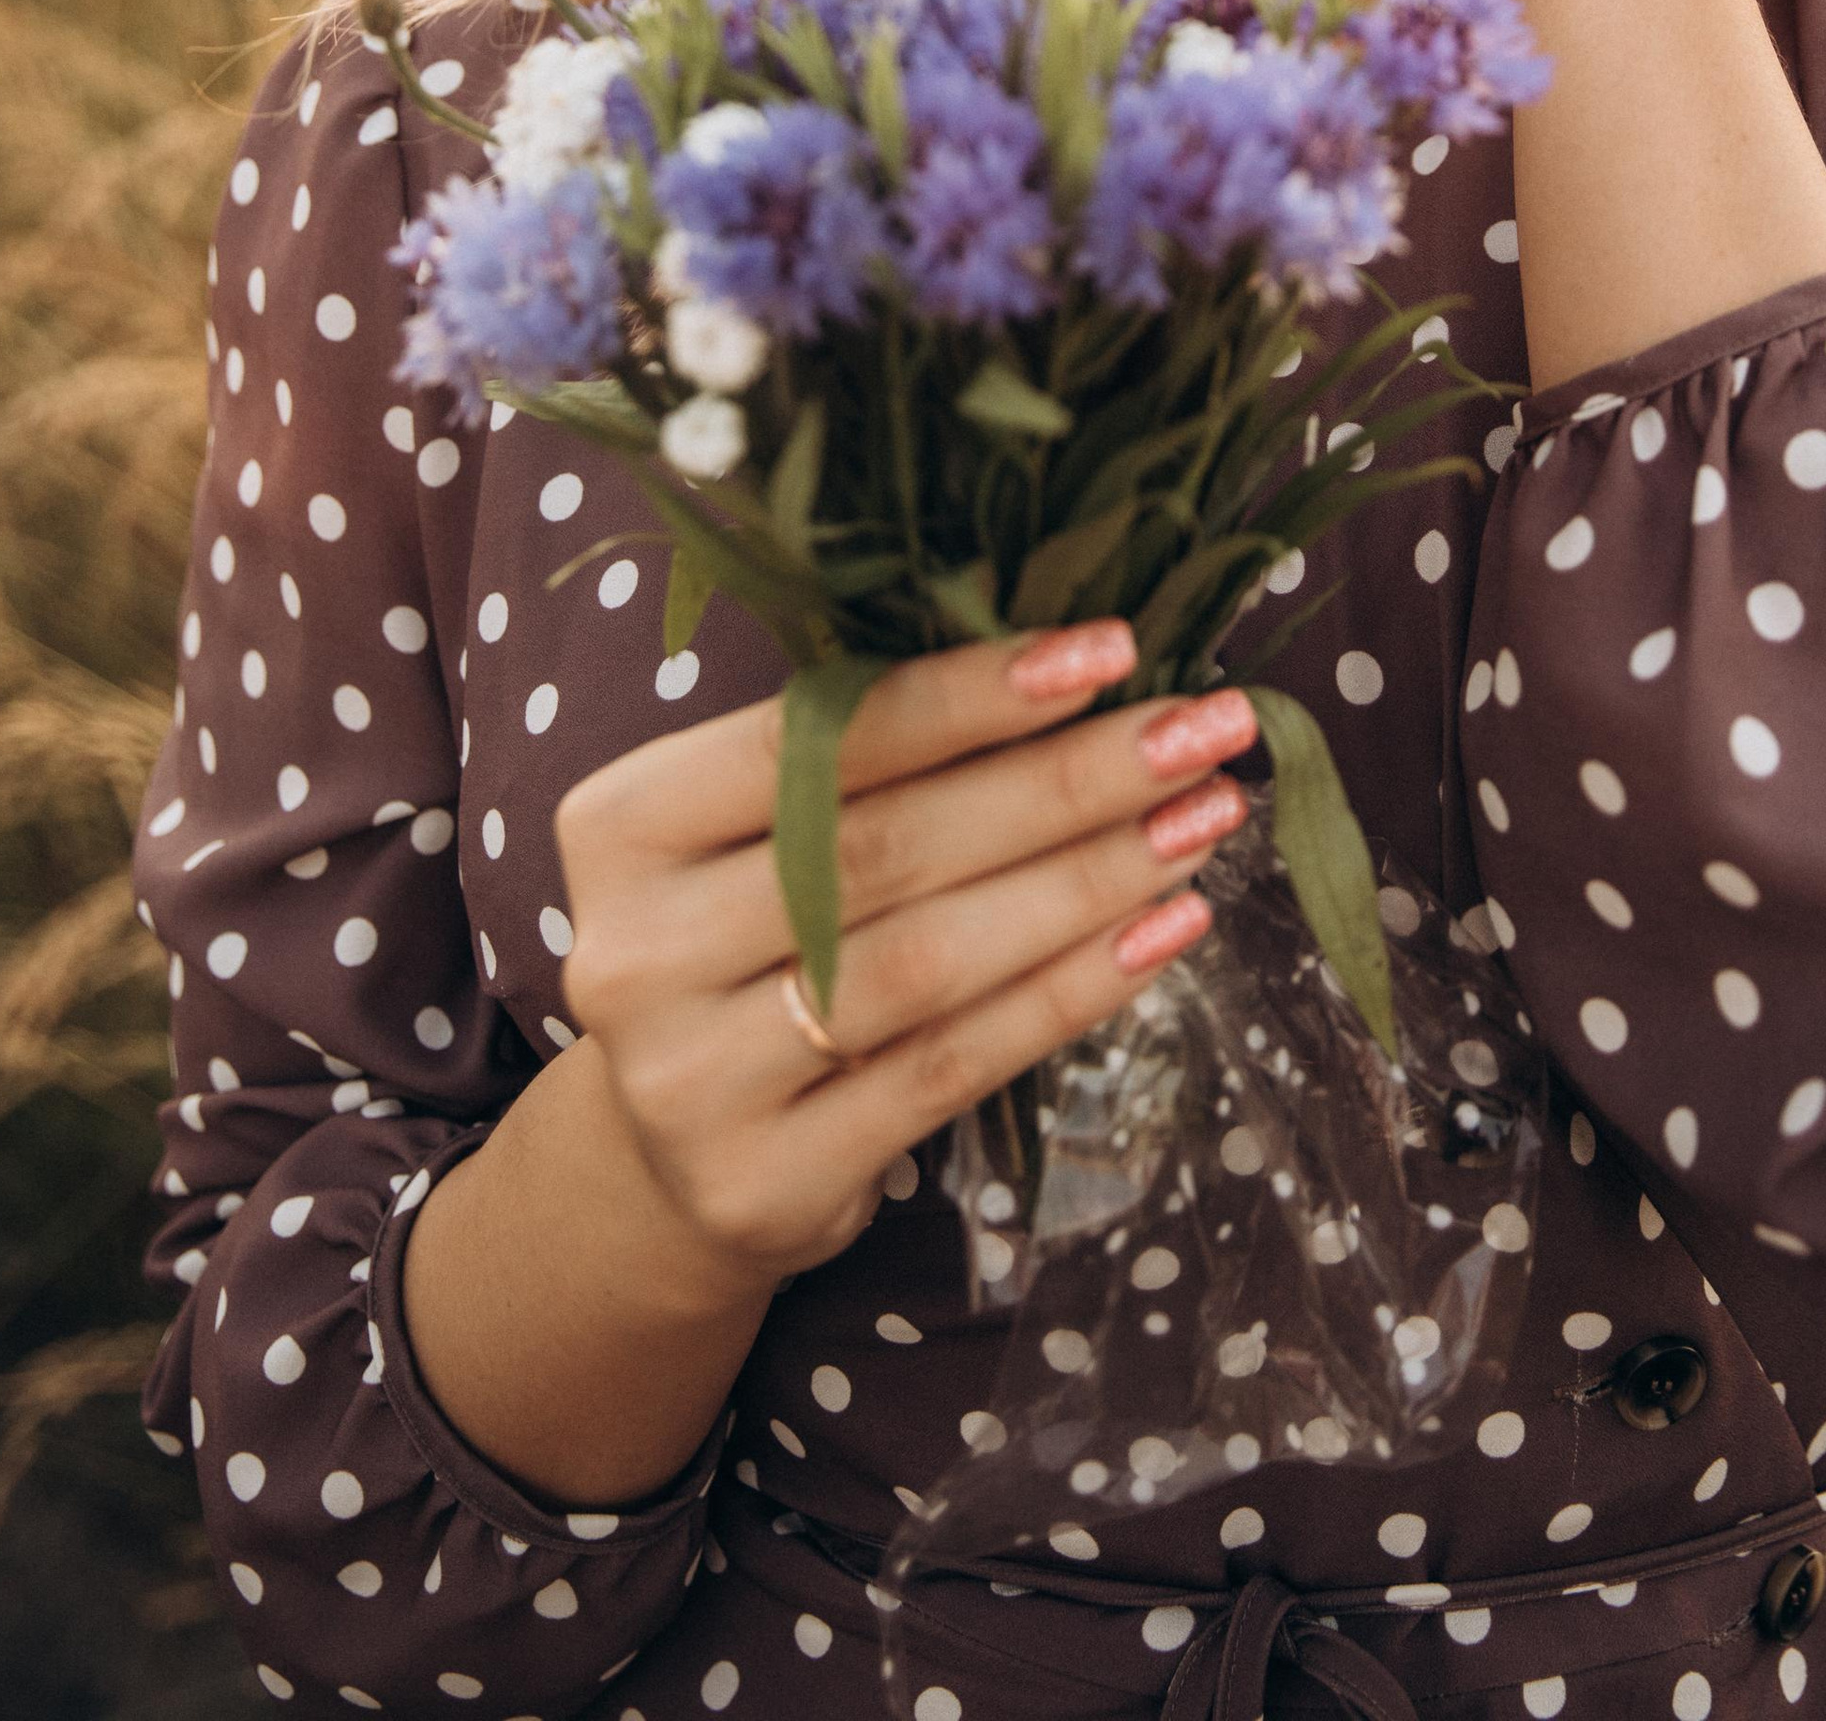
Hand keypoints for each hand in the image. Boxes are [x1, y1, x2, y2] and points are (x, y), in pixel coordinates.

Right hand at [553, 622, 1253, 1293]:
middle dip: (1066, 780)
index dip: (969, 692)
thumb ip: (865, 756)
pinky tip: (1162, 933)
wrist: (674, 1157)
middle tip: (1202, 730)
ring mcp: (691, 1079)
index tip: (1111, 646)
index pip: (814, 739)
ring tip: (1202, 822)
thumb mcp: (761, 832)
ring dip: (1088, 883)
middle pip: (887, 848)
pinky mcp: (765, 1179)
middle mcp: (637, 950)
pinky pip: (952, 1067)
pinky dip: (1070, 992)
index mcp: (623, 824)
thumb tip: (1077, 661)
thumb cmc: (753, 938)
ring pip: (929, 961)